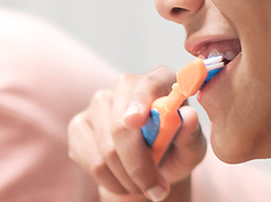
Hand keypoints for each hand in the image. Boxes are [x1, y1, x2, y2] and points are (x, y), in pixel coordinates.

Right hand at [68, 67, 207, 201]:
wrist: (151, 168)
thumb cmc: (176, 152)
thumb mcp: (191, 150)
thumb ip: (191, 135)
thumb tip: (188, 117)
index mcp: (159, 80)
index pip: (147, 85)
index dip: (139, 102)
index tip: (135, 122)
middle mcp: (125, 85)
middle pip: (120, 125)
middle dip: (138, 165)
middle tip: (157, 191)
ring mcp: (98, 103)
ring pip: (106, 149)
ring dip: (128, 178)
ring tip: (143, 185)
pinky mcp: (78, 125)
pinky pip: (91, 161)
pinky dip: (111, 181)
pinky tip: (123, 181)